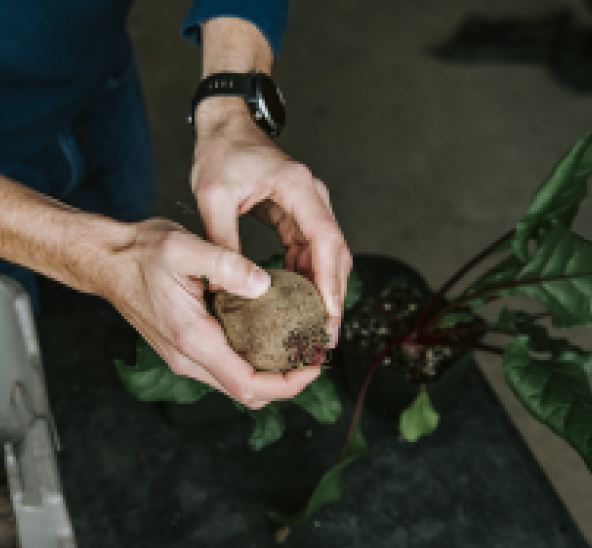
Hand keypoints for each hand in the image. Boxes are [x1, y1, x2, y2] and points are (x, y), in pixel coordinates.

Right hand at [107, 217, 320, 408]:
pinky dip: (253, 361)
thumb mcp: (183, 247)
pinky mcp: (187, 349)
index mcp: (193, 339)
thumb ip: (225, 265)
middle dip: (286, 382)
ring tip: (298, 347)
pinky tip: (269, 336)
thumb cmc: (140, 254)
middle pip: (247, 392)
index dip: (287, 384)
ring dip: (271, 374)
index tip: (313, 366)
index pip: (248, 383)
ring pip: (238, 382)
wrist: (107, 262)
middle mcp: (189, 358)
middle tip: (313, 356)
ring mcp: (186, 357)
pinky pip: (227, 367)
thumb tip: (264, 284)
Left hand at [191, 97, 352, 348]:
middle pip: (336, 252)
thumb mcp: (213, 195)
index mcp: (298, 188)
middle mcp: (313, 197)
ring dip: (324, 290)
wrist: (227, 127)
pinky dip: (308, 277)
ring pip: (328, 255)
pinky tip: (299, 301)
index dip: (329, 279)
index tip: (329, 312)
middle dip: (334, 294)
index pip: (325, 238)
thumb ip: (222, 239)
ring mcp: (309, 206)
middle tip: (327, 334)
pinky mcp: (299, 215)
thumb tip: (224, 287)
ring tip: (316, 327)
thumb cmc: (221, 153)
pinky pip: (311, 251)